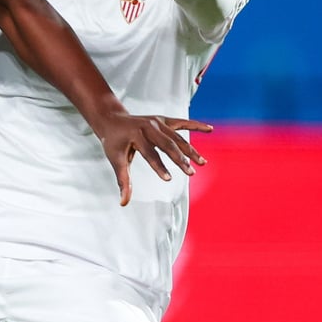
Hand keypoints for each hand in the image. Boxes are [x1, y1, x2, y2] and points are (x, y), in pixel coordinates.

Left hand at [95, 114, 212, 205]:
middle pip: (167, 144)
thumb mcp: (116, 160)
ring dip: (190, 150)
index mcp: (135, 134)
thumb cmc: (113, 142)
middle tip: (191, 173)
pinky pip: (182, 123)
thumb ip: (123, 181)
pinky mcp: (163, 119)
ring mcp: (157, 121)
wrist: (112, 119)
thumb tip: (124, 202)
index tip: (169, 179)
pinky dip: (196, 125)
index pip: (149, 153)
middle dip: (179, 159)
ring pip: (177, 137)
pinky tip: (209, 129)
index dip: (158, 166)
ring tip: (202, 163)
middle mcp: (148, 126)